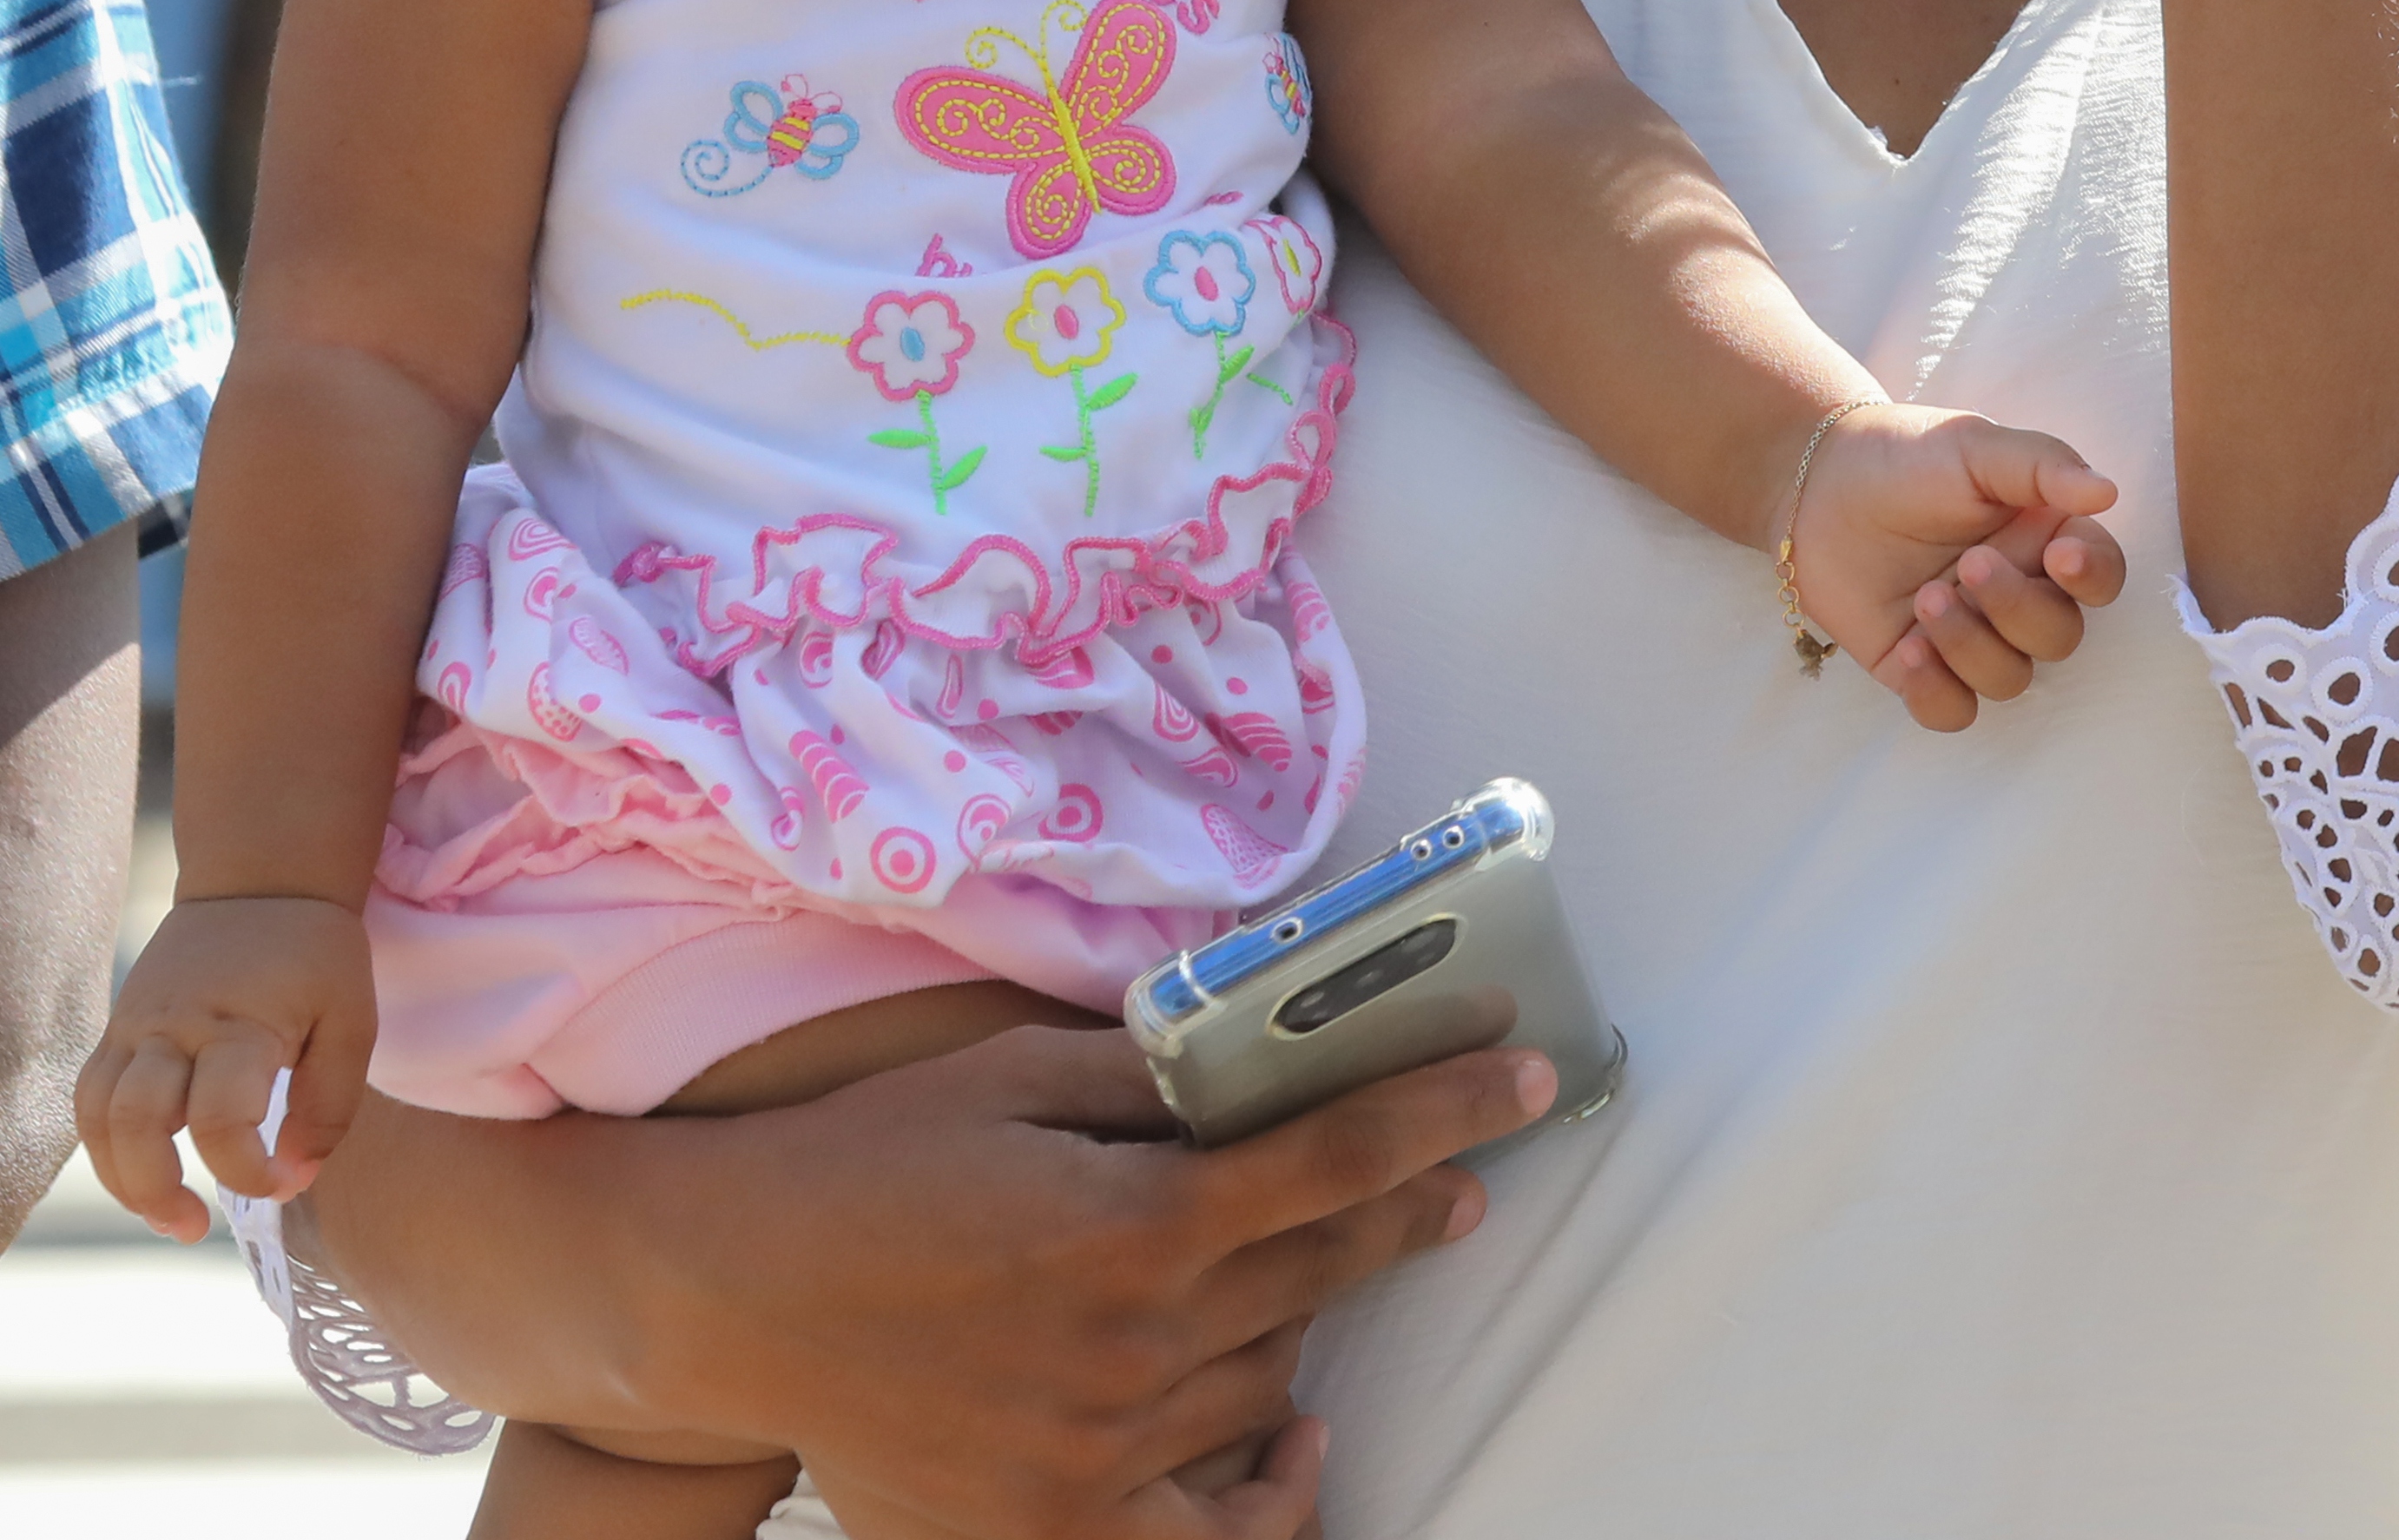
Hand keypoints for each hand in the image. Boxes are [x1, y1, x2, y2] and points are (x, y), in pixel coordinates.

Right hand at [85, 889, 367, 1229]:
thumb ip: (330, 1106)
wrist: (261, 883)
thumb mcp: (352, 1021)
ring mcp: (134, 1028)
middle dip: (155, 1191)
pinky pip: (90, 1099)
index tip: (280, 1185)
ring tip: (169, 1216)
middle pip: (135, 1122)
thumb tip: (295, 1178)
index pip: (220, 1117)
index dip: (245, 1169)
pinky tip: (143, 1174)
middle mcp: (173, 1028)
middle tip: (194, 1228)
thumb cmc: (315, 957)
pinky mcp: (116, 1030)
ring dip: (121, 1180)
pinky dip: (106, 1147)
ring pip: (97, 1118)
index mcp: (238, 1024)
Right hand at [299, 1019, 1533, 1539]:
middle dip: (1409, 1210)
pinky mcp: (1047, 1528)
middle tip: (1459, 1178)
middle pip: (1323, 1270)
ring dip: (1300, 1321)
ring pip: (1271, 1380)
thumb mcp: (1015, 1078)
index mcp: (1132, 1222)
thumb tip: (1273, 1058)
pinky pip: (1214, 1530)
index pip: (1338, 1161)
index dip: (1446, 1113)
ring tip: (1297, 1277)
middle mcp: (1129, 1346)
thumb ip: (1154, 1079)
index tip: (1526, 1078)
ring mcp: (1092, 1453)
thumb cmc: (869, 1162)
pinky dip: (1272, 1490)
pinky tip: (1298, 1442)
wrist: (718, 1293)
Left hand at [1797, 409, 2127, 731]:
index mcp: (2043, 537)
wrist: (1815, 485)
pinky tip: (1910, 651)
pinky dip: (1939, 693)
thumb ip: (2044, 465)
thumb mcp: (1975, 446)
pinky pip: (1953, 711)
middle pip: (2059, 637)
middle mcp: (2015, 591)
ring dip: (1972, 647)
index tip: (2060, 556)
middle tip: (1967, 566)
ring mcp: (1969, 634)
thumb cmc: (1904, 456)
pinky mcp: (1918, 667)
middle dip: (2017, 609)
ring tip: (1924, 600)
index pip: (2100, 576)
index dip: (2093, 578)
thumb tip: (2109, 492)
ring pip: (2009, 679)